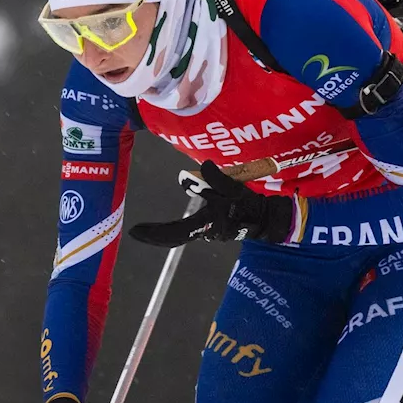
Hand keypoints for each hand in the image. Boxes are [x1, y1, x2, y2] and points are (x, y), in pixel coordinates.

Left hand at [128, 160, 295, 246]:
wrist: (266, 219)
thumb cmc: (250, 206)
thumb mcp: (234, 189)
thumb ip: (217, 179)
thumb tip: (204, 166)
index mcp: (208, 223)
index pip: (176, 231)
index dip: (156, 232)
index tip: (136, 230)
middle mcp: (205, 232)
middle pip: (174, 236)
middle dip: (155, 235)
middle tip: (136, 232)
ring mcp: (208, 232)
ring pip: (182, 232)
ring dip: (165, 232)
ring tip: (147, 229)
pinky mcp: (212, 228)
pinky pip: (190, 228)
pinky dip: (176, 228)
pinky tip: (167, 226)